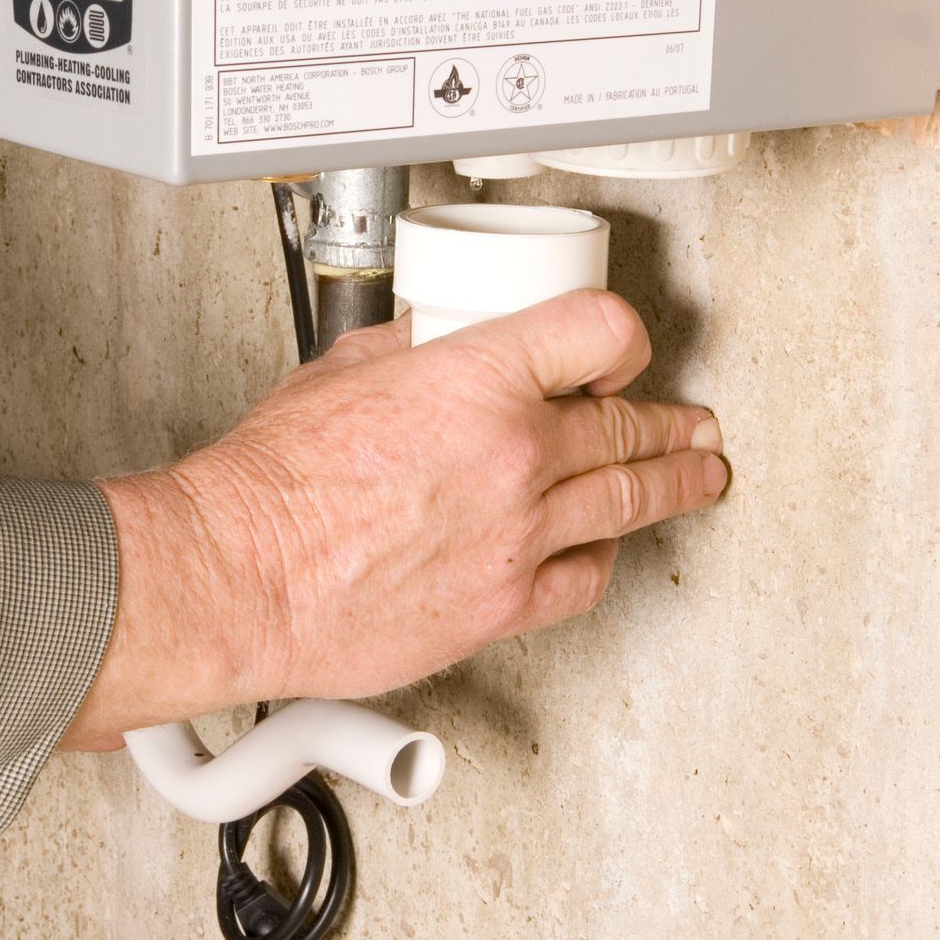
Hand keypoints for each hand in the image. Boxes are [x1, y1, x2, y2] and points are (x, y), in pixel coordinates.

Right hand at [63, 289, 726, 748]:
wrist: (242, 573)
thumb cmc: (274, 482)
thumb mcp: (343, 370)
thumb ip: (411, 353)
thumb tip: (435, 346)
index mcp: (478, 381)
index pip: (599, 334)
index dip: (623, 338)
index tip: (624, 349)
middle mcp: (515, 456)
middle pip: (627, 426)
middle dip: (668, 421)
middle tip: (691, 423)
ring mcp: (516, 536)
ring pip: (626, 501)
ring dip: (672, 484)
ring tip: (697, 475)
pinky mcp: (500, 605)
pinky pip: (582, 579)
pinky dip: (605, 558)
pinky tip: (611, 549)